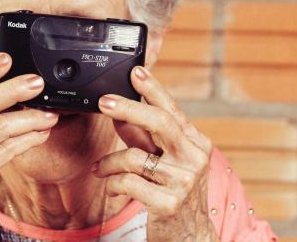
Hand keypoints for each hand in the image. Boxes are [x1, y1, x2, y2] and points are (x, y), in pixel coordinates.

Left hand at [93, 66, 218, 241]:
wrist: (190, 236)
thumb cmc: (174, 194)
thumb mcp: (163, 161)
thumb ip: (143, 138)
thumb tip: (120, 113)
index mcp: (196, 143)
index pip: (172, 110)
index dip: (153, 89)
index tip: (135, 71)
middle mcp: (194, 158)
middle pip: (160, 123)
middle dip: (128, 108)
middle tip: (103, 102)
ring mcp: (184, 181)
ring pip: (134, 156)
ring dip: (109, 162)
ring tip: (100, 169)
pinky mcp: (169, 203)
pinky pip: (128, 182)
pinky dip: (112, 183)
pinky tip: (111, 188)